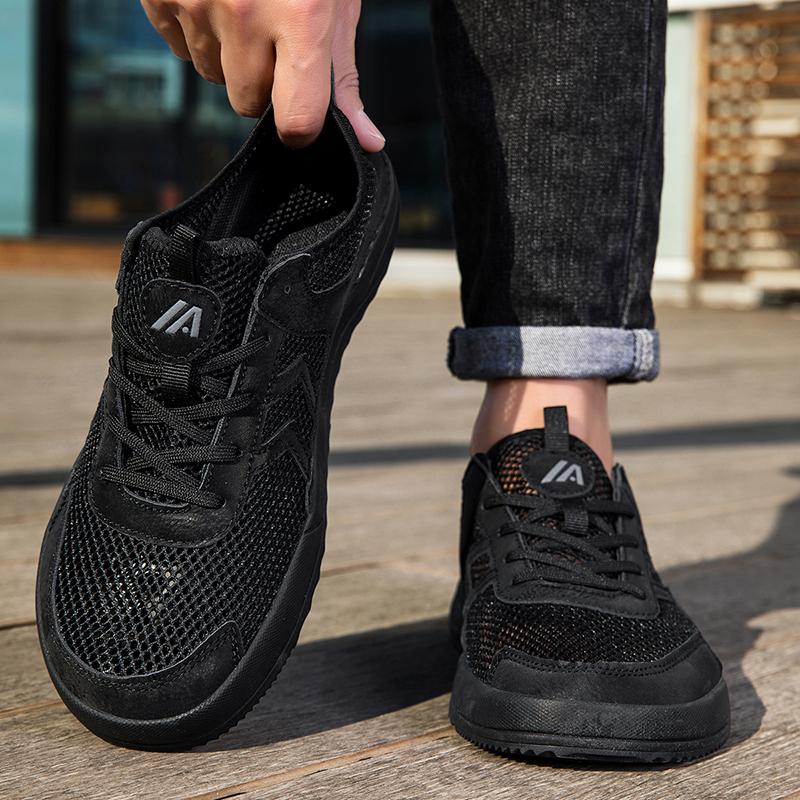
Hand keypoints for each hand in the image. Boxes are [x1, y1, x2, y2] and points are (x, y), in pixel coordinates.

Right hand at [140, 0, 384, 150]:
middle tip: (274, 28)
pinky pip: (179, 45)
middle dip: (263, 79)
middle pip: (249, 102)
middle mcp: (244, 13)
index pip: (296, 121)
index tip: (301, 114)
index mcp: (300, 17)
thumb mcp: (336, 1)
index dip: (300, 128)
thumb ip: (343, 74)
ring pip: (213, 75)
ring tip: (243, 0)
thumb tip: (366, 140)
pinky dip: (197, 28)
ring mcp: (194, 1)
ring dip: (229, 53)